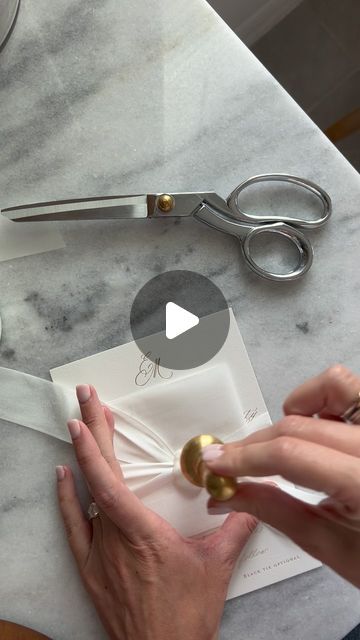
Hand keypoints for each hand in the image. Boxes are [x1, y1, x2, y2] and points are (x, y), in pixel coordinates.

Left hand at [56, 385, 256, 639]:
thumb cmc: (186, 615)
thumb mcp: (216, 567)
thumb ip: (235, 528)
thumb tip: (250, 500)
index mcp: (142, 533)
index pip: (110, 481)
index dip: (95, 445)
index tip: (86, 414)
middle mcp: (113, 538)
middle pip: (96, 474)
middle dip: (90, 430)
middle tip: (84, 398)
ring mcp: (98, 553)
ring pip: (83, 495)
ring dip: (81, 457)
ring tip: (79, 425)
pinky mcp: (90, 568)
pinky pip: (73, 525)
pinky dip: (66, 497)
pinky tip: (62, 475)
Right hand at [205, 365, 359, 587]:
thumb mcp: (331, 546)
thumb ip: (275, 511)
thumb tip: (228, 493)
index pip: (291, 455)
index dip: (244, 456)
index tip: (216, 463)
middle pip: (297, 426)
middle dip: (255, 444)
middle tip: (231, 462)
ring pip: (330, 385)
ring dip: (293, 411)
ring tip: (283, 445)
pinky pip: (348, 386)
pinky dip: (322, 397)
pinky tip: (315, 428)